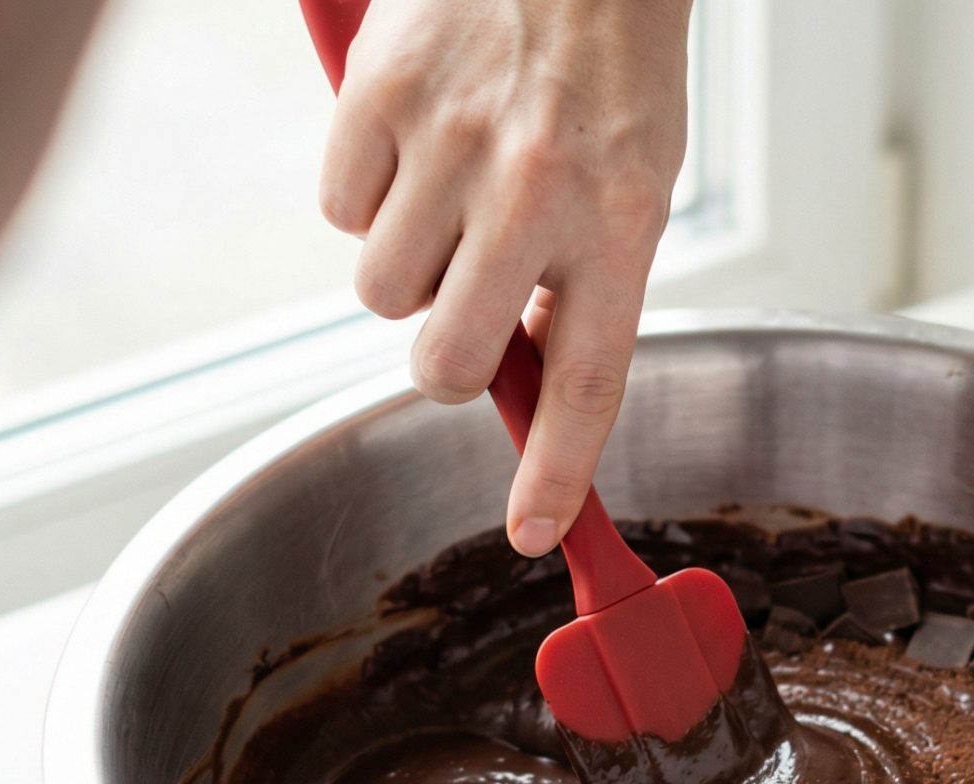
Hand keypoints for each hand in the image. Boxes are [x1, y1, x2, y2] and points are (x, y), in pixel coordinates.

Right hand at [320, 0, 691, 555]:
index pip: (588, 380)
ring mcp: (451, 144)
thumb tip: (526, 374)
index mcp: (620, 218)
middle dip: (444, 359)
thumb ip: (585, 278)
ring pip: (380, 292)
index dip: (557, 472)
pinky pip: (338, 209)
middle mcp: (536, 190)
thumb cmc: (605, 60)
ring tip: (444, 192)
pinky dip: (363, 192)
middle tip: (459, 311)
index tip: (535, 534)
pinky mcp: (380, 96)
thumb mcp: (635, 175)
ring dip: (403, 266)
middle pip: (450, 361)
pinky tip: (410, 140)